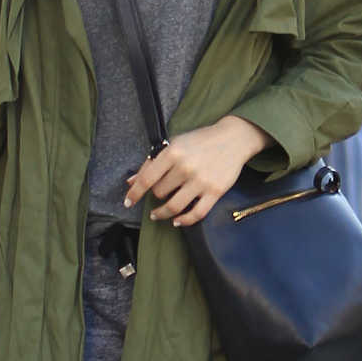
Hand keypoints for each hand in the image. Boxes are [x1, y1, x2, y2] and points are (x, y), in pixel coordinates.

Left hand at [125, 115, 271, 227]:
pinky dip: (184, 221)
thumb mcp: (174, 144)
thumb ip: (152, 163)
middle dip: (156, 195)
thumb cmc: (200, 141)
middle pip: (159, 193)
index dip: (134, 193)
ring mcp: (201, 181)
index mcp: (173, 152)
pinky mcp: (215, 191)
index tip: (128, 202)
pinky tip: (177, 221)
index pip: (146, 179)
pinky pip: (196, 214)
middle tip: (160, 192)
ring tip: (158, 214)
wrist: (233, 139)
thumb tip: (131, 182)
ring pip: (173, 206)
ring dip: (163, 213)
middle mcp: (185, 167)